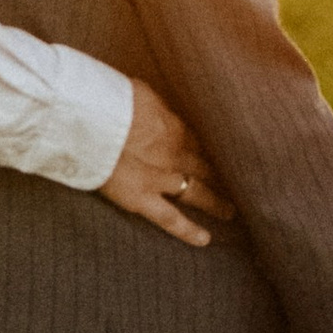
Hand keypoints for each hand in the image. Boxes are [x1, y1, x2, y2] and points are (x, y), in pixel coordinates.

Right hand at [99, 81, 231, 245]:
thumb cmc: (110, 98)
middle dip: (221, 174)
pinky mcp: (143, 198)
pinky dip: (188, 230)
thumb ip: (152, 104)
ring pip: (197, 192)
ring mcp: (163, 178)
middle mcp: (175, 153)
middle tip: (238, 183)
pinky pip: (170, 219)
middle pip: (205, 166)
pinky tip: (205, 240)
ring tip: (230, 211)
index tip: (221, 154)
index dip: (211, 148)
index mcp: (173, 126)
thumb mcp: (139, 92)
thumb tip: (152, 105)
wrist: (94, 119)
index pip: (199, 140)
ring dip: (215, 201)